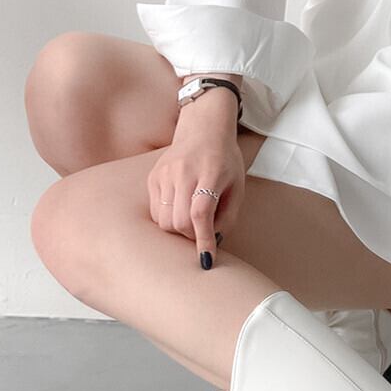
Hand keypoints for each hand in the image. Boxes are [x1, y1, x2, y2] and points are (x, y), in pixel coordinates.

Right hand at [147, 112, 245, 268]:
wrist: (204, 130)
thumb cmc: (225, 161)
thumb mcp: (237, 187)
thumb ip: (227, 216)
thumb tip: (213, 242)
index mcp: (210, 173)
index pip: (200, 213)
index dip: (203, 240)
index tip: (206, 260)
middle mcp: (183, 173)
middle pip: (179, 221)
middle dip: (191, 235)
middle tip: (202, 230)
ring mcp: (164, 174)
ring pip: (163, 220)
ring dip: (178, 229)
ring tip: (191, 218)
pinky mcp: (153, 177)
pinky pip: (154, 211)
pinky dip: (167, 218)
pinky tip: (179, 208)